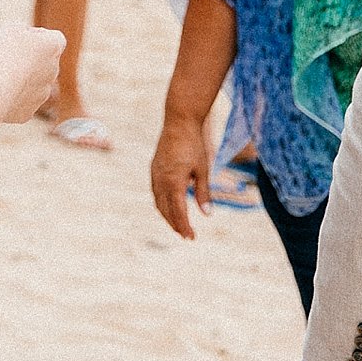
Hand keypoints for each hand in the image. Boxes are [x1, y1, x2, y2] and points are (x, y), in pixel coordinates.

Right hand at [0, 25, 63, 123]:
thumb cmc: (4, 52)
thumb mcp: (10, 28)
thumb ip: (22, 31)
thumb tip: (25, 41)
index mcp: (53, 46)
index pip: (54, 38)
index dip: (38, 36)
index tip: (20, 38)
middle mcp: (53, 71)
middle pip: (44, 62)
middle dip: (29, 60)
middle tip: (6, 56)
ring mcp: (43, 94)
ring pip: (33, 84)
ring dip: (21, 79)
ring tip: (0, 75)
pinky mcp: (29, 111)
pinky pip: (21, 102)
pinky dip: (11, 97)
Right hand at [149, 115, 216, 239]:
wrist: (179, 122)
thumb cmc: (194, 145)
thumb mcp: (203, 170)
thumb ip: (203, 193)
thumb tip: (207, 215)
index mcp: (174, 182)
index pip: (178, 212)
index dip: (184, 226)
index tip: (191, 238)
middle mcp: (161, 180)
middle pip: (165, 210)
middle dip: (175, 224)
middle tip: (186, 235)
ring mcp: (155, 174)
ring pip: (158, 202)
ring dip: (167, 215)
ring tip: (178, 224)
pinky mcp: (154, 168)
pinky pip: (155, 191)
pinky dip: (162, 203)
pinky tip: (169, 205)